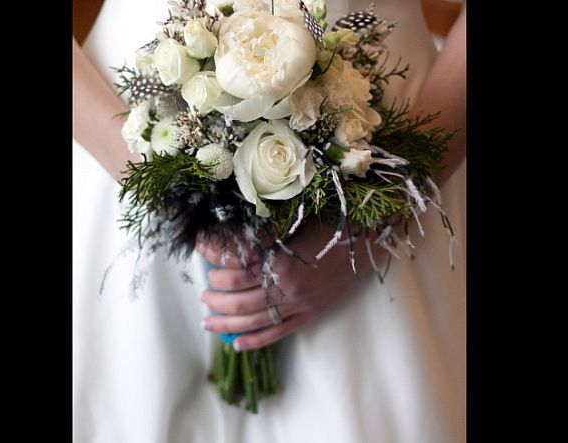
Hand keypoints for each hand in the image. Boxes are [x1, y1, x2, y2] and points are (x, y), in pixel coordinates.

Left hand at [196, 221, 373, 350]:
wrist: (368, 236)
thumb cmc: (331, 223)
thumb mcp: (294, 223)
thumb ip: (265, 236)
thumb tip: (234, 240)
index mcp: (281, 260)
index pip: (235, 267)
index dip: (213, 261)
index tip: (198, 254)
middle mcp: (287, 286)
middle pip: (240, 300)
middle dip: (216, 299)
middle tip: (202, 295)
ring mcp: (299, 304)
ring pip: (254, 320)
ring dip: (227, 323)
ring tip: (207, 321)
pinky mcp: (310, 314)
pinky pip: (278, 333)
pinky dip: (256, 340)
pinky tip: (237, 344)